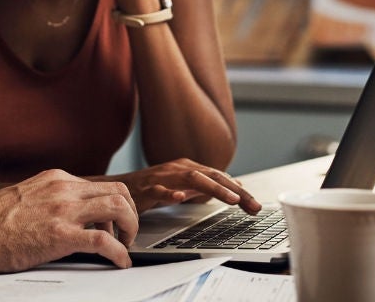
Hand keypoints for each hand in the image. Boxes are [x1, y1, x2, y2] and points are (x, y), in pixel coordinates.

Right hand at [0, 169, 138, 270]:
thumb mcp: (27, 197)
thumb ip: (50, 200)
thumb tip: (67, 215)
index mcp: (56, 179)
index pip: (101, 185)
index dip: (115, 206)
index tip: (115, 223)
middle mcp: (63, 189)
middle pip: (118, 191)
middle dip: (131, 214)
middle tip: (127, 234)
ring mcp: (63, 210)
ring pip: (118, 207)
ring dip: (130, 228)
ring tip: (126, 246)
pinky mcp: (60, 235)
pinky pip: (103, 241)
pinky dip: (119, 252)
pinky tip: (120, 262)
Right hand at [101, 159, 261, 214]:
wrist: (118, 188)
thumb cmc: (151, 188)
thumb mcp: (183, 186)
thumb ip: (206, 186)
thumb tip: (234, 186)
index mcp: (188, 168)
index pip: (220, 177)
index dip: (239, 191)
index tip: (256, 206)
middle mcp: (178, 169)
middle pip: (211, 175)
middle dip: (234, 190)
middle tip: (253, 206)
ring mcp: (162, 177)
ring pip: (192, 179)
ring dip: (214, 188)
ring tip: (231, 199)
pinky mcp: (146, 189)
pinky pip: (159, 190)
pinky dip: (171, 193)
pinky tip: (181, 198)